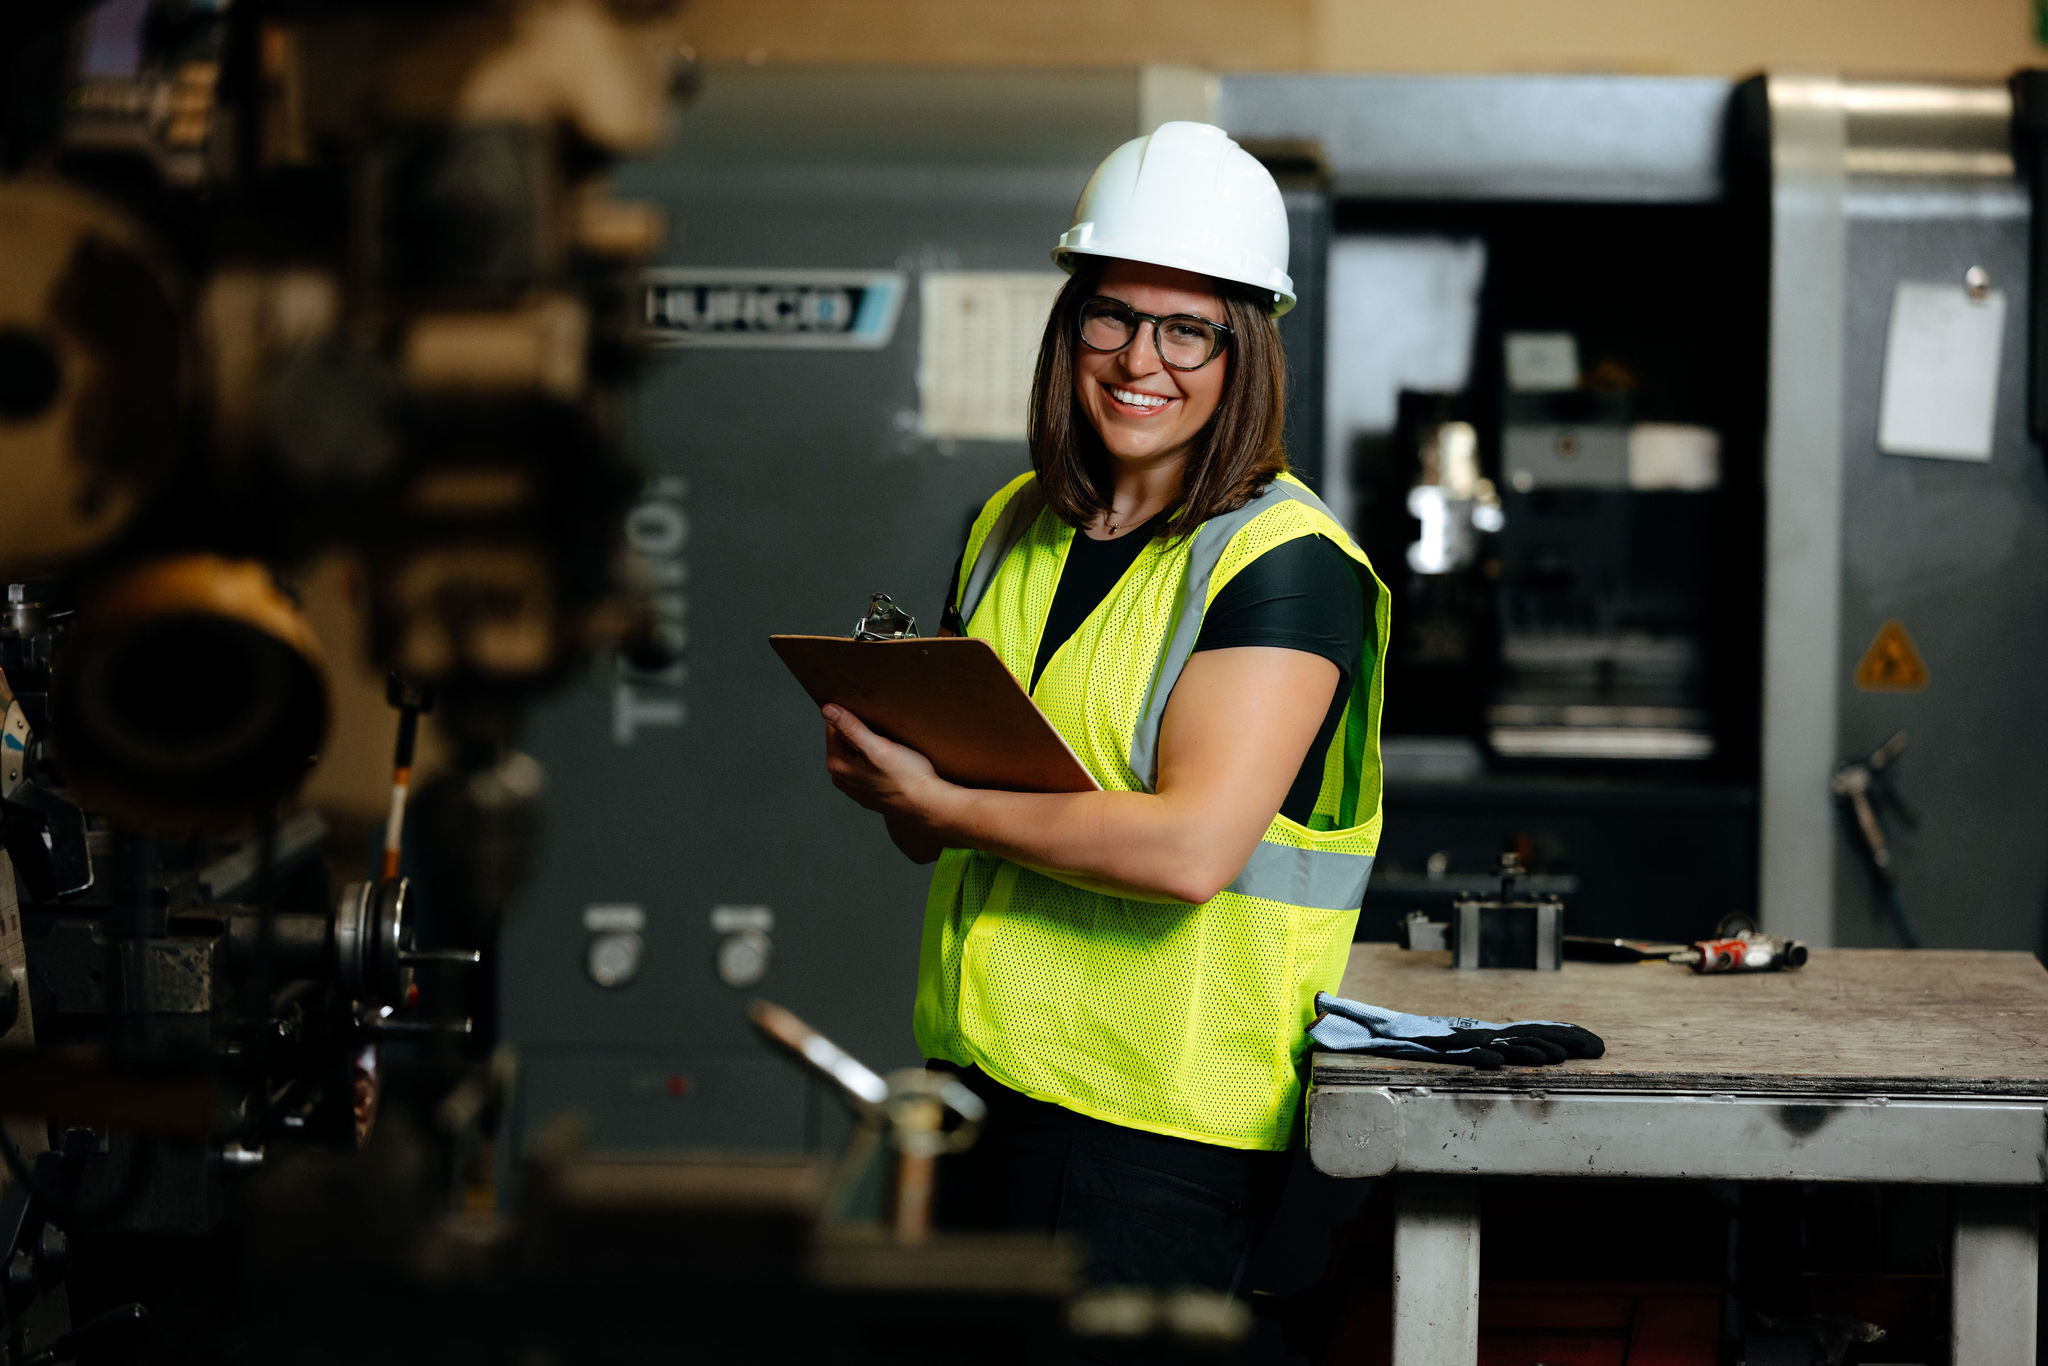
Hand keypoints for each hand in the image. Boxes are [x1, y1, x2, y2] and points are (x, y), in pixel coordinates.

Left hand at [822, 705, 946, 821]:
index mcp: (837, 764)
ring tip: (889, 747)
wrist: (926, 804)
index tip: (873, 720)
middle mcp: (840, 777)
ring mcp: (853, 786)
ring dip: (869, 745)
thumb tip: (827, 709)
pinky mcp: (867, 792)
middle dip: (861, 732)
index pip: (833, 727)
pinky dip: (875, 760)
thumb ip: (850, 728)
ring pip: (856, 753)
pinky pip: (866, 767)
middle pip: (843, 741)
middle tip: (884, 733)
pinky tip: (892, 762)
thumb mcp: (877, 747)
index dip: (853, 717)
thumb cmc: (905, 776)